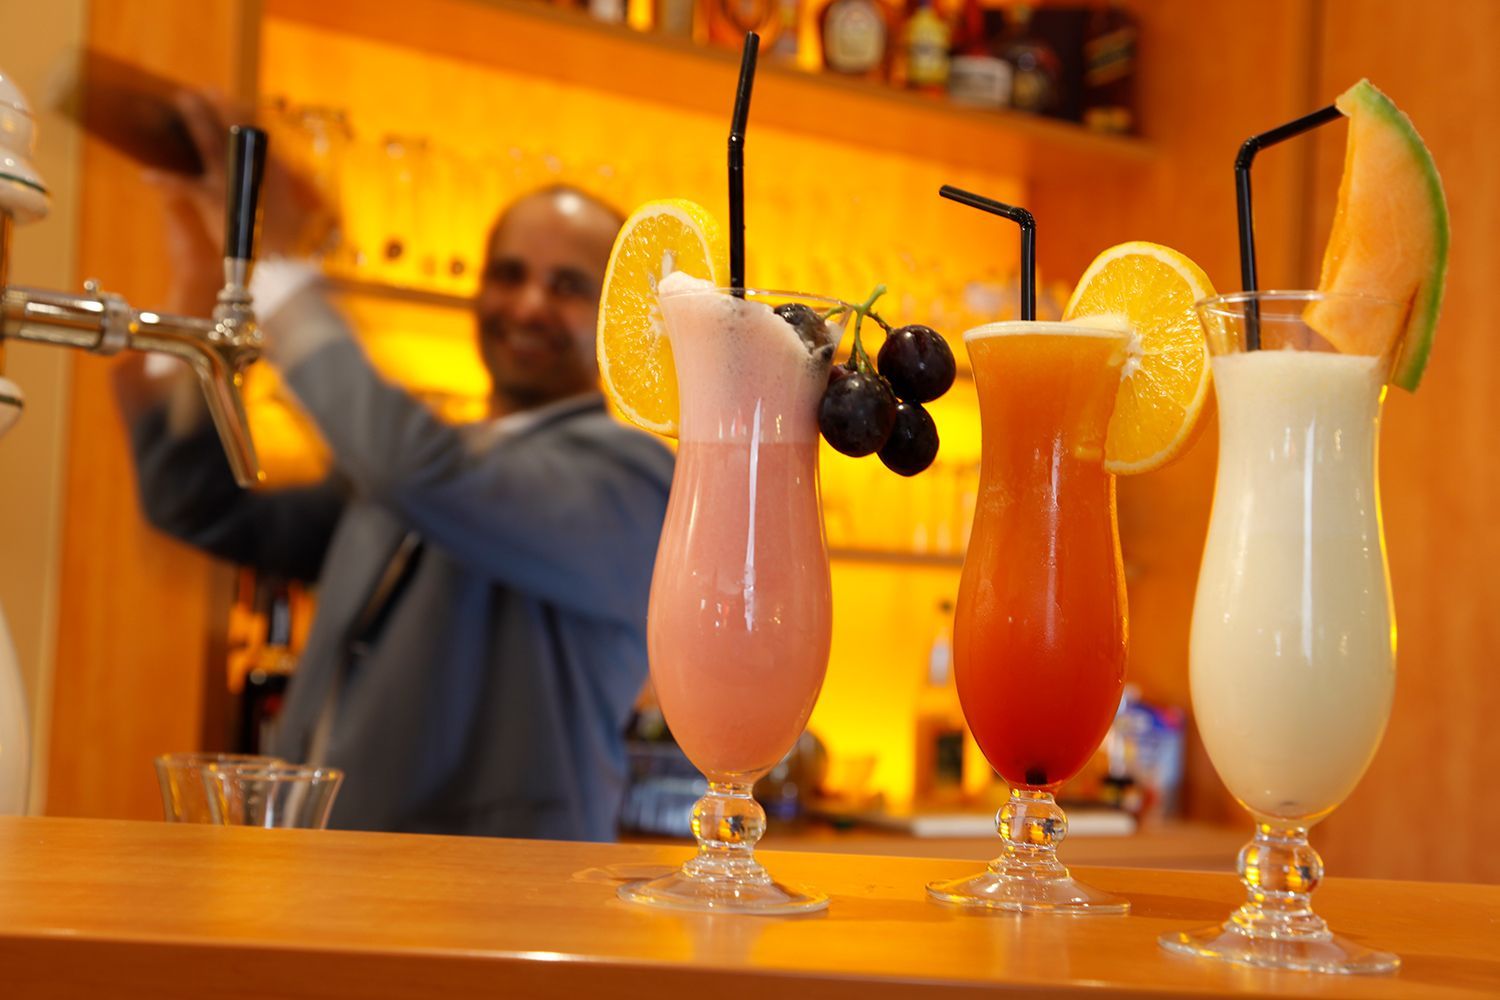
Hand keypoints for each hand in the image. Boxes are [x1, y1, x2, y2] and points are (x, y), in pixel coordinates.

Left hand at [158, 89, 334, 258]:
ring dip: (195, 119)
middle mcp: (250, 170)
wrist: (285, 257)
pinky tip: (147, 176)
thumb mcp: (282, 202)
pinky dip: (165, 180)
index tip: (222, 95)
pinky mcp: (215, 200)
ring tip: (181, 100)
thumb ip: (272, 179)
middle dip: (214, 106)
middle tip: (198, 90)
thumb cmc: (284, 234)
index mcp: (269, 169)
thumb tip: (269, 166)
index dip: (237, 109)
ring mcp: (231, 182)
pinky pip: (184, 186)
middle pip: (231, 129)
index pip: (253, 130)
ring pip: (209, 143)